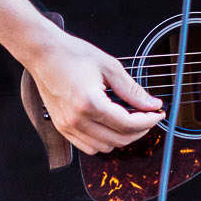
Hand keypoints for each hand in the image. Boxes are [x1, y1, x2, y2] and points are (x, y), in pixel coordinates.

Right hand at [18, 27, 163, 155]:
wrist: (43, 53)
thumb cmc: (72, 54)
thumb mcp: (110, 67)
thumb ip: (133, 90)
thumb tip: (152, 104)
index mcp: (89, 103)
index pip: (128, 124)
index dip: (148, 121)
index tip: (157, 114)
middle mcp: (76, 119)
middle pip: (118, 139)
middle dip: (139, 130)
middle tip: (147, 116)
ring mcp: (67, 126)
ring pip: (104, 147)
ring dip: (121, 137)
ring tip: (129, 120)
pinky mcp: (62, 127)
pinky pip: (88, 147)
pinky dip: (104, 141)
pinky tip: (110, 126)